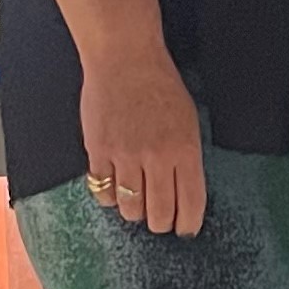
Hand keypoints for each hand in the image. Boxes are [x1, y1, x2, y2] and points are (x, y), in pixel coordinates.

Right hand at [80, 44, 207, 235]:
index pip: (190, 203)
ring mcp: (125, 156)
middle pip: (159, 215)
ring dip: (135, 212)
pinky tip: (115, 188)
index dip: (188, 224)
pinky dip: (109, 197)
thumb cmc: (161, 86)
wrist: (124, 59)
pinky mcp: (98, 151)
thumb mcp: (188, 120)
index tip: (186, 230)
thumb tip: (184, 192)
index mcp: (185, 150)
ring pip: (130, 209)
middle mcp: (156, 157)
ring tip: (137, 201)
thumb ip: (186, 156)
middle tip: (160, 218)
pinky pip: (102, 192)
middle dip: (161, 223)